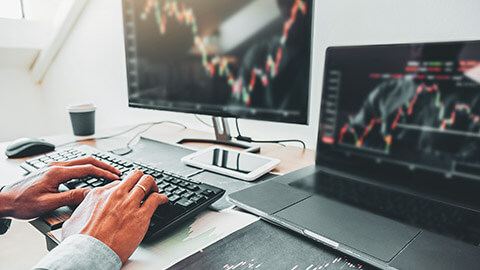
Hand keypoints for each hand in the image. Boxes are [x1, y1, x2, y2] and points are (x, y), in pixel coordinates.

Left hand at [0, 157, 120, 218]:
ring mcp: (53, 167)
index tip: (115, 177)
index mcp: (57, 173)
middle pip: (86, 161)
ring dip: (95, 165)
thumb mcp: (48, 204)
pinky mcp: (50, 171)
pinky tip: (89, 173)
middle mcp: (56, 166)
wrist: (4, 200)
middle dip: (103, 165)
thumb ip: (70, 197)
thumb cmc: (22, 203)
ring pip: (80, 161)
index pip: (87, 169)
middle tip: (116, 172)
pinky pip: (73, 165)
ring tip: (106, 172)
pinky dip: (86, 167)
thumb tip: (90, 193)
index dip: (104, 173)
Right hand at [62, 170, 167, 263]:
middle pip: (134, 176)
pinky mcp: (141, 215)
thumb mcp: (74, 219)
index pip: (118, 183)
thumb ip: (81, 211)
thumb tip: (80, 213)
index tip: (128, 192)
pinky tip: (163, 201)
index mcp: (99, 194)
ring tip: (156, 191)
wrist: (88, 253)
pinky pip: (156, 199)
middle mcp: (115, 195)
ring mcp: (129, 203)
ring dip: (153, 186)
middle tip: (146, 187)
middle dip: (141, 179)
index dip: (125, 187)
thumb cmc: (80, 241)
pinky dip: (162, 198)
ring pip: (147, 182)